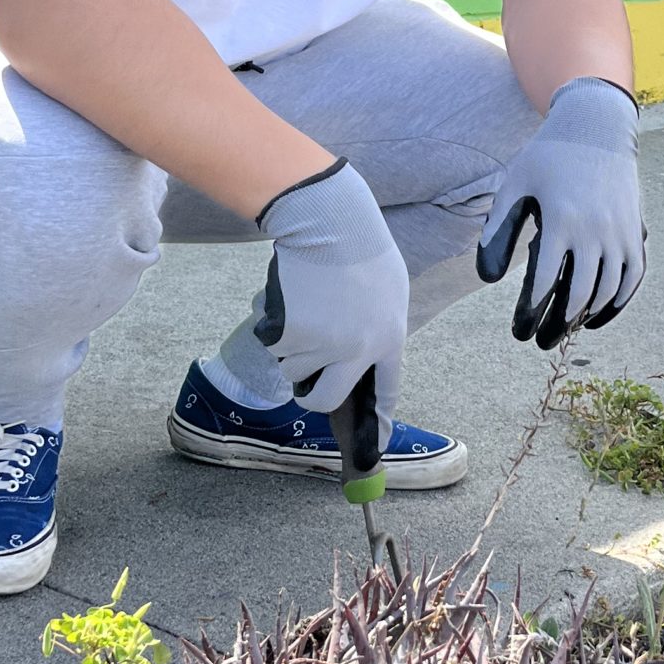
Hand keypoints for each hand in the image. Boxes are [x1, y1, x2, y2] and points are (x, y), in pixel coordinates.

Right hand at [253, 160, 407, 429]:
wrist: (329, 221)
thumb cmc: (361, 245)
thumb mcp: (389, 289)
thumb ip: (379, 327)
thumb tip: (362, 357)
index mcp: (389, 339)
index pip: (385, 390)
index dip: (376, 419)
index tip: (373, 442)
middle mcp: (357, 351)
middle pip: (326, 399)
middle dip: (311, 394)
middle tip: (305, 382)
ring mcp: (322, 345)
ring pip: (293, 368)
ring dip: (292, 347)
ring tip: (304, 308)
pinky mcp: (290, 334)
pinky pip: (274, 344)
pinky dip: (273, 326)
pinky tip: (289, 296)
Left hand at [476, 76, 644, 348]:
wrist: (597, 128)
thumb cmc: (548, 157)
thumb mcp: (515, 184)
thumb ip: (498, 230)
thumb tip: (486, 278)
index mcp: (561, 220)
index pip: (545, 281)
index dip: (531, 312)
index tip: (519, 331)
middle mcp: (595, 230)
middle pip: (578, 294)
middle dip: (557, 324)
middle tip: (540, 341)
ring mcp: (620, 233)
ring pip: (607, 290)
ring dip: (585, 316)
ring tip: (564, 329)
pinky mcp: (636, 232)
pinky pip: (632, 277)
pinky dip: (618, 302)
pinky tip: (597, 316)